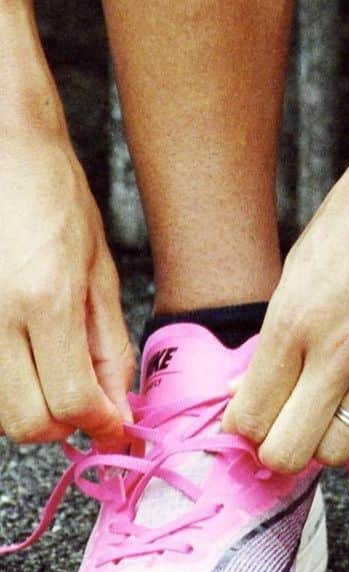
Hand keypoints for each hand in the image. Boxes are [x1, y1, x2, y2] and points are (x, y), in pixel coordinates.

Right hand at [0, 121, 133, 449]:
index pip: (70, 402)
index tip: (114, 422)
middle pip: (24, 421)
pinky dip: (4, 383)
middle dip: (60, 422)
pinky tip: (22, 351)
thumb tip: (116, 406)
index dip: (97, 422)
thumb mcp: (100, 268)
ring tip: (49, 365)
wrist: (4, 149)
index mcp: (45, 299)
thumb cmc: (54, 196)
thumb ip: (107, 344)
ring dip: (28, 405)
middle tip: (82, 398)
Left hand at [223, 89, 348, 471]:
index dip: (244, 426)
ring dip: (330, 435)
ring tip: (335, 405)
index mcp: (292, 319)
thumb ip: (277, 334)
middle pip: (288, 452)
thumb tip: (249, 389)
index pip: (248, 418)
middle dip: (278, 447)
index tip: (254, 416)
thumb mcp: (300, 264)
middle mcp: (339, 349)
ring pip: (341, 451)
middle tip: (288, 423)